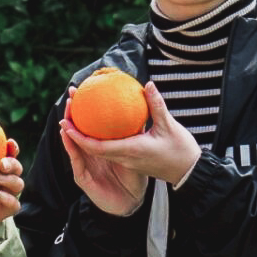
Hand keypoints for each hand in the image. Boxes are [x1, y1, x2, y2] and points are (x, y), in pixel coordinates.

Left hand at [0, 140, 23, 235]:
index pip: (7, 153)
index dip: (11, 148)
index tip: (8, 142)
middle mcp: (2, 178)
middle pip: (16, 168)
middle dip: (12, 163)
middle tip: (1, 163)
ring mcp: (5, 194)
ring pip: (18, 184)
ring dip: (11, 180)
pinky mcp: (3, 210)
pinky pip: (13, 205)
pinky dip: (10, 200)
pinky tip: (1, 195)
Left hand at [60, 82, 200, 215]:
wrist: (189, 172)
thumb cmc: (180, 151)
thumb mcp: (169, 126)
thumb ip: (156, 105)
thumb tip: (148, 84)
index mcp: (130, 151)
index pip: (97, 147)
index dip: (79, 137)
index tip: (67, 124)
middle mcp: (125, 157)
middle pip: (93, 148)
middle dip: (77, 133)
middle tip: (67, 113)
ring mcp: (127, 160)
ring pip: (100, 150)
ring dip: (86, 136)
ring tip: (78, 115)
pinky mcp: (132, 160)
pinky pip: (110, 149)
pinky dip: (100, 138)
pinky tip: (100, 123)